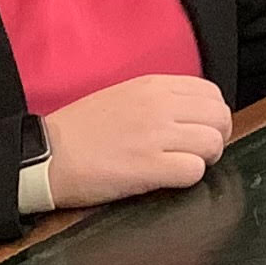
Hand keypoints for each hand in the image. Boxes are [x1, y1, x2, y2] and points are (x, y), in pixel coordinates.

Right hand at [40, 73, 231, 208]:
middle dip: (216, 138)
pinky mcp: (148, 167)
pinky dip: (188, 178)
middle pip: (219, 117)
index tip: (199, 130)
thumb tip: (191, 114)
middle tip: (197, 153)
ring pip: (213, 144)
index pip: (211, 93)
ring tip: (182, 166)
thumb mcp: (124, 96)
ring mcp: (155, 135)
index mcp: (153, 85)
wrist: (46, 155)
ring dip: (204, 159)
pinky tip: (169, 179)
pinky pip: (194, 171)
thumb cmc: (79, 130)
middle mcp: (159, 105)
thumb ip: (160, 99)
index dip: (212, 116)